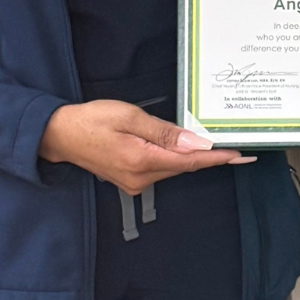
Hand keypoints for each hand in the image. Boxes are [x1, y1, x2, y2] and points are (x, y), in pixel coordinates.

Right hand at [39, 99, 253, 193]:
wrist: (59, 135)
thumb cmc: (92, 120)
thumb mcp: (130, 117)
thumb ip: (164, 131)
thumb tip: (195, 141)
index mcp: (142, 160)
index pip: (190, 161)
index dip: (218, 158)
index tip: (241, 156)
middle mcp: (140, 178)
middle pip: (184, 166)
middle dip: (210, 156)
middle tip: (236, 147)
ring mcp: (134, 182)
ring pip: (172, 168)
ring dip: (191, 157)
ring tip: (214, 145)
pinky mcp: (129, 180)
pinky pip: (160, 169)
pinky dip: (174, 158)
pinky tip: (181, 148)